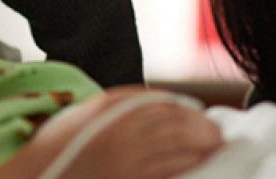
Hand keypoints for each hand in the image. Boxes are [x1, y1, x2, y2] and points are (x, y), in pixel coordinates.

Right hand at [0, 86, 221, 178]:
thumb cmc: (57, 150)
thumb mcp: (86, 114)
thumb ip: (120, 105)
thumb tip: (162, 107)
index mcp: (110, 109)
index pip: (163, 104)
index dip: (189, 111)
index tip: (202, 116)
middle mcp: (121, 131)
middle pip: (177, 124)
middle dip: (203, 128)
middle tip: (218, 134)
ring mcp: (126, 159)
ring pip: (178, 147)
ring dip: (203, 147)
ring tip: (215, 149)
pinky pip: (168, 172)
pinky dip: (188, 167)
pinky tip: (198, 167)